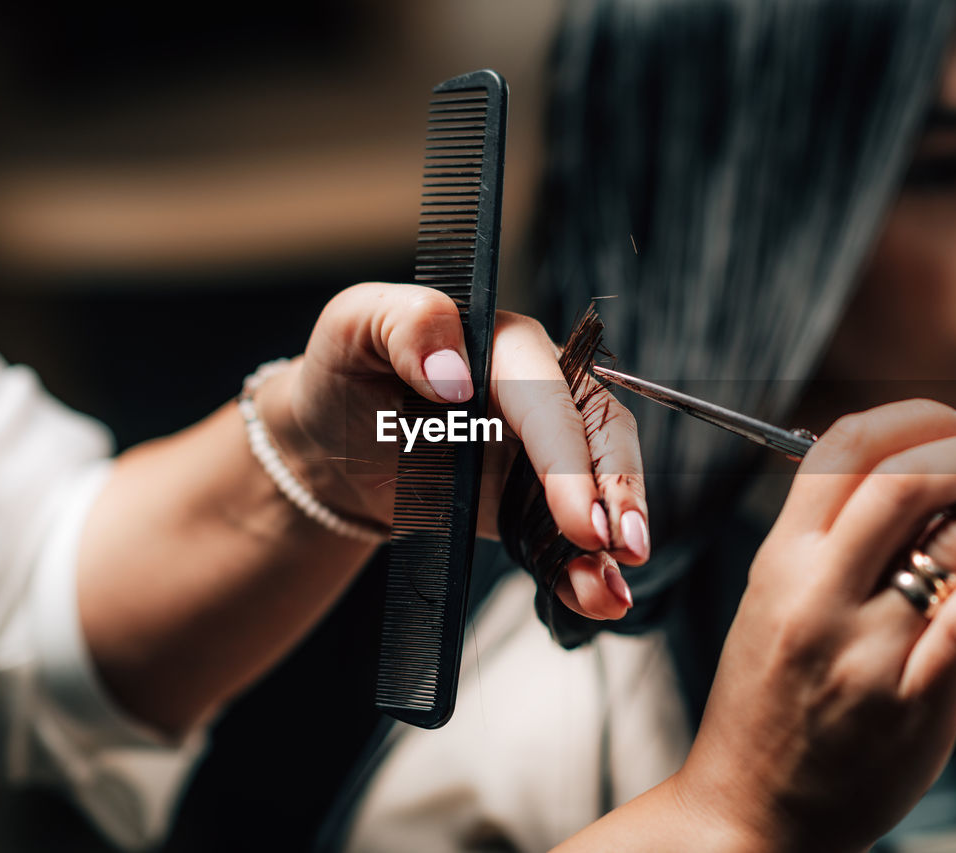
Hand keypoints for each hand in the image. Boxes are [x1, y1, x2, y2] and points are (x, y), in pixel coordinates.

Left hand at [256, 283, 648, 618]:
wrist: (331, 442)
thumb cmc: (347, 371)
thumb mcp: (353, 324)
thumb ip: (408, 323)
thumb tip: (453, 377)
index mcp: (507, 346)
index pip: (552, 399)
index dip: (570, 458)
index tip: (579, 517)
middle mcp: (539, 395)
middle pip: (601, 436)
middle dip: (620, 492)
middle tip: (625, 547)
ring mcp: (540, 453)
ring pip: (601, 488)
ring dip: (614, 540)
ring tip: (613, 591)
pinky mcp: (531, 503)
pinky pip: (568, 535)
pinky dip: (584, 569)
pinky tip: (597, 597)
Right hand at [671, 399, 955, 851]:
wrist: (753, 808)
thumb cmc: (765, 705)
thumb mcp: (774, 602)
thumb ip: (833, 541)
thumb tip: (923, 476)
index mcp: (777, 562)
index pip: (844, 449)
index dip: (912, 418)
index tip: (955, 424)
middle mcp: (817, 595)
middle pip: (903, 476)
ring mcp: (867, 649)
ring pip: (950, 536)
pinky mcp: (915, 700)